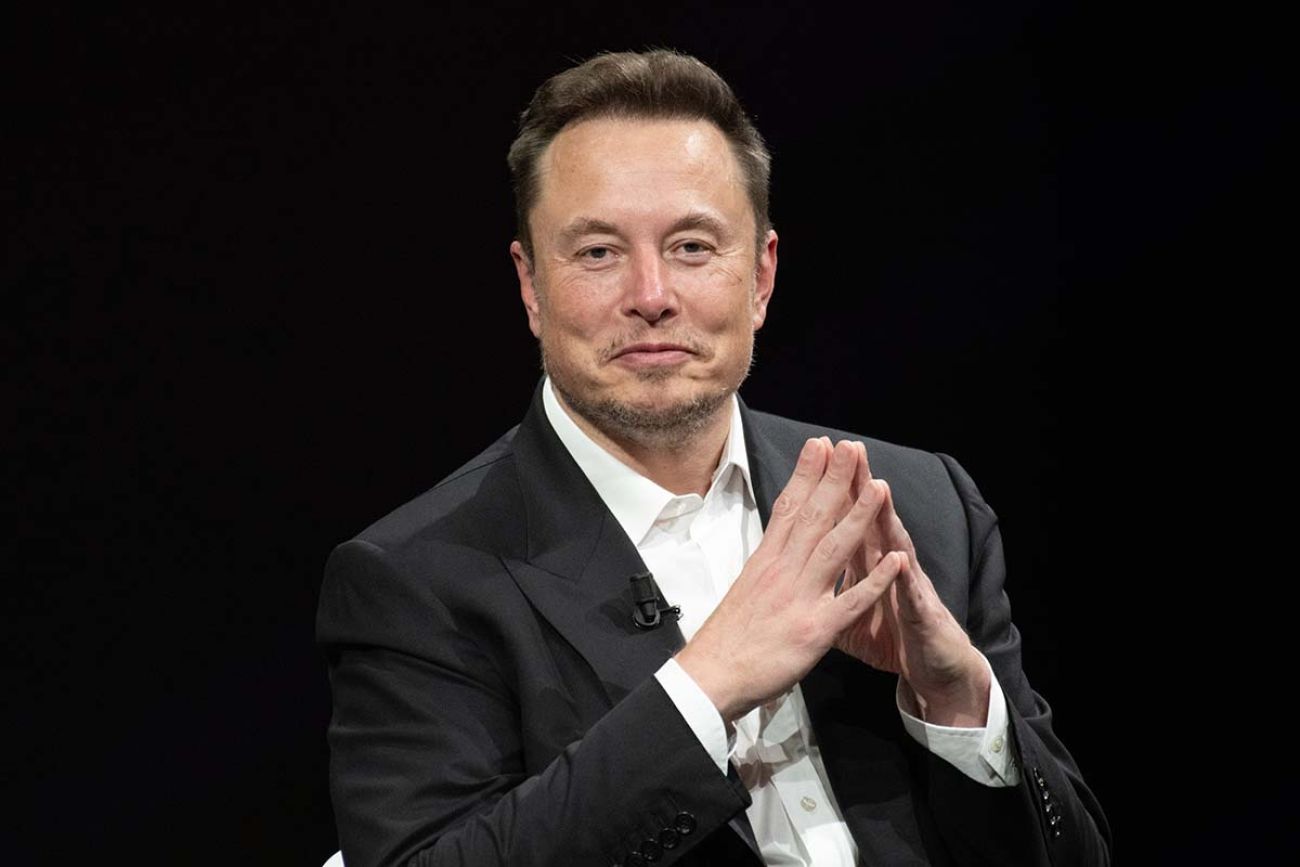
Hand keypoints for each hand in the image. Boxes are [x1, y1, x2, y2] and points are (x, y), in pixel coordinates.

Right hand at [675, 438, 906, 721]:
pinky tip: (898, 561)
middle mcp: (783, 571)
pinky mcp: (815, 629)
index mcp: (766, 560)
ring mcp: (800, 597)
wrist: (710, 676)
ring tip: (880, 486)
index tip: (820, 445)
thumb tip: (778, 543)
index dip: (806, 474)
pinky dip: (876, 580)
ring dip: (859, 516)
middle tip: (851, 447)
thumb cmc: (727, 637)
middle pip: (813, 516)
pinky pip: (851, 601)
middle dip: (835, 479)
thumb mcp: (745, 588)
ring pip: (834, 548)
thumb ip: (767, 564)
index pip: (789, 507)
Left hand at [835, 443, 990, 726]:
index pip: (846, 518)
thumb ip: (829, 586)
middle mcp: (888, 566)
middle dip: (858, 486)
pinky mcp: (920, 615)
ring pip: (895, 546)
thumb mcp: (849, 612)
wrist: (933, 670)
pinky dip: (903, 578)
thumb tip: (801, 572)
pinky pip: (910, 596)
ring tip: (878, 488)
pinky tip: (901, 560)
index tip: (816, 457)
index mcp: (866, 563)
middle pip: (870, 520)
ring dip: (887, 519)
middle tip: (849, 450)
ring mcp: (907, 586)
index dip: (831, 490)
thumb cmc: (892, 636)